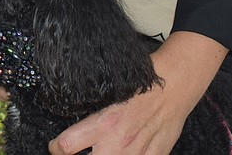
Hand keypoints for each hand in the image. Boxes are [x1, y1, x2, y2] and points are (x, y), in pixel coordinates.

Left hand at [48, 31, 227, 153]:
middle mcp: (118, 143)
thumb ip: (94, 114)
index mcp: (104, 123)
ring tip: (101, 150)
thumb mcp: (111, 93)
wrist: (176, 84)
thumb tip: (74, 124)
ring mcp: (137, 153)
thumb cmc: (143, 83)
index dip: (56, 147)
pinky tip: (125, 151)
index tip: (56, 146)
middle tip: (75, 153)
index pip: (66, 146)